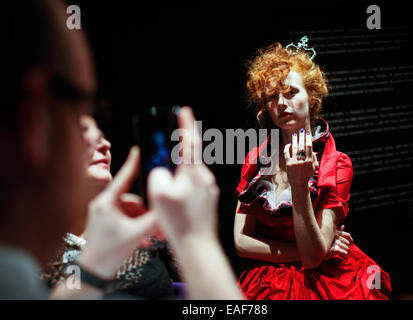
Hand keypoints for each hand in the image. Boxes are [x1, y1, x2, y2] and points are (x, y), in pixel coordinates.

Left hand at [78, 146, 159, 278]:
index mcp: (107, 203)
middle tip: (155, 225)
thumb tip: (165, 209)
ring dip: (142, 224)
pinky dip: (136, 228)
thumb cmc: (108, 253)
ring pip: (131, 212)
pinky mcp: (106, 224)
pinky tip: (143, 240)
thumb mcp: (136, 234)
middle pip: (133, 201)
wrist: (93, 273)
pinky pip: (126, 220)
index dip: (132, 164)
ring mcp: (104, 215)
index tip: (137, 151)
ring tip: (149, 237)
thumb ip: (153, 220)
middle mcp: (104, 206)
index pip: (123, 178)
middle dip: (146, 214)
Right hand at [148, 107, 219, 249]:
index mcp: (193, 172)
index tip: (185, 110)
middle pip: (188, 161)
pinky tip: (175, 208)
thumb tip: (163, 173)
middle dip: (175, 163)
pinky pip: (193, 191)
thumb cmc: (178, 221)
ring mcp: (209, 191)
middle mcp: (205, 178)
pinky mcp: (209, 202)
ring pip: (189, 178)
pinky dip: (183, 193)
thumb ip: (158, 175)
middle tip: (165, 173)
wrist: (197, 246)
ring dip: (178, 182)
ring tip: (167, 202)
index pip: (190, 141)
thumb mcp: (159, 194)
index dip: (186, 124)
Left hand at [283, 129, 318, 187]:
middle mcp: (302, 161)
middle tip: (301, 130)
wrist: (299, 184)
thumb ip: (314, 158)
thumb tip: (312, 150)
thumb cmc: (307, 175)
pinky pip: (287, 153)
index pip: (309, 147)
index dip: (308, 139)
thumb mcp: (313, 167)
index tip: (307, 133)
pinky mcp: (288, 164)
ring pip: (294, 148)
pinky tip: (288, 144)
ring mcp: (294, 162)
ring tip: (295, 134)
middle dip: (302, 137)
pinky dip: (287, 148)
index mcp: (309, 161)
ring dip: (295, 140)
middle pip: (302, 146)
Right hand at [326, 225, 352, 258]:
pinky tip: (345, 258)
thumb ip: (337, 230)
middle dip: (347, 247)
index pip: (347, 235)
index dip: (351, 240)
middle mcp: (337, 237)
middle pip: (347, 243)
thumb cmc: (323, 241)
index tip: (351, 243)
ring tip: (346, 255)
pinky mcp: (335, 249)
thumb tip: (343, 226)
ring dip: (347, 252)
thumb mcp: (330, 234)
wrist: (317, 249)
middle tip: (347, 251)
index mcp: (336, 233)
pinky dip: (345, 256)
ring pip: (346, 248)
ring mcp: (336, 243)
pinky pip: (344, 252)